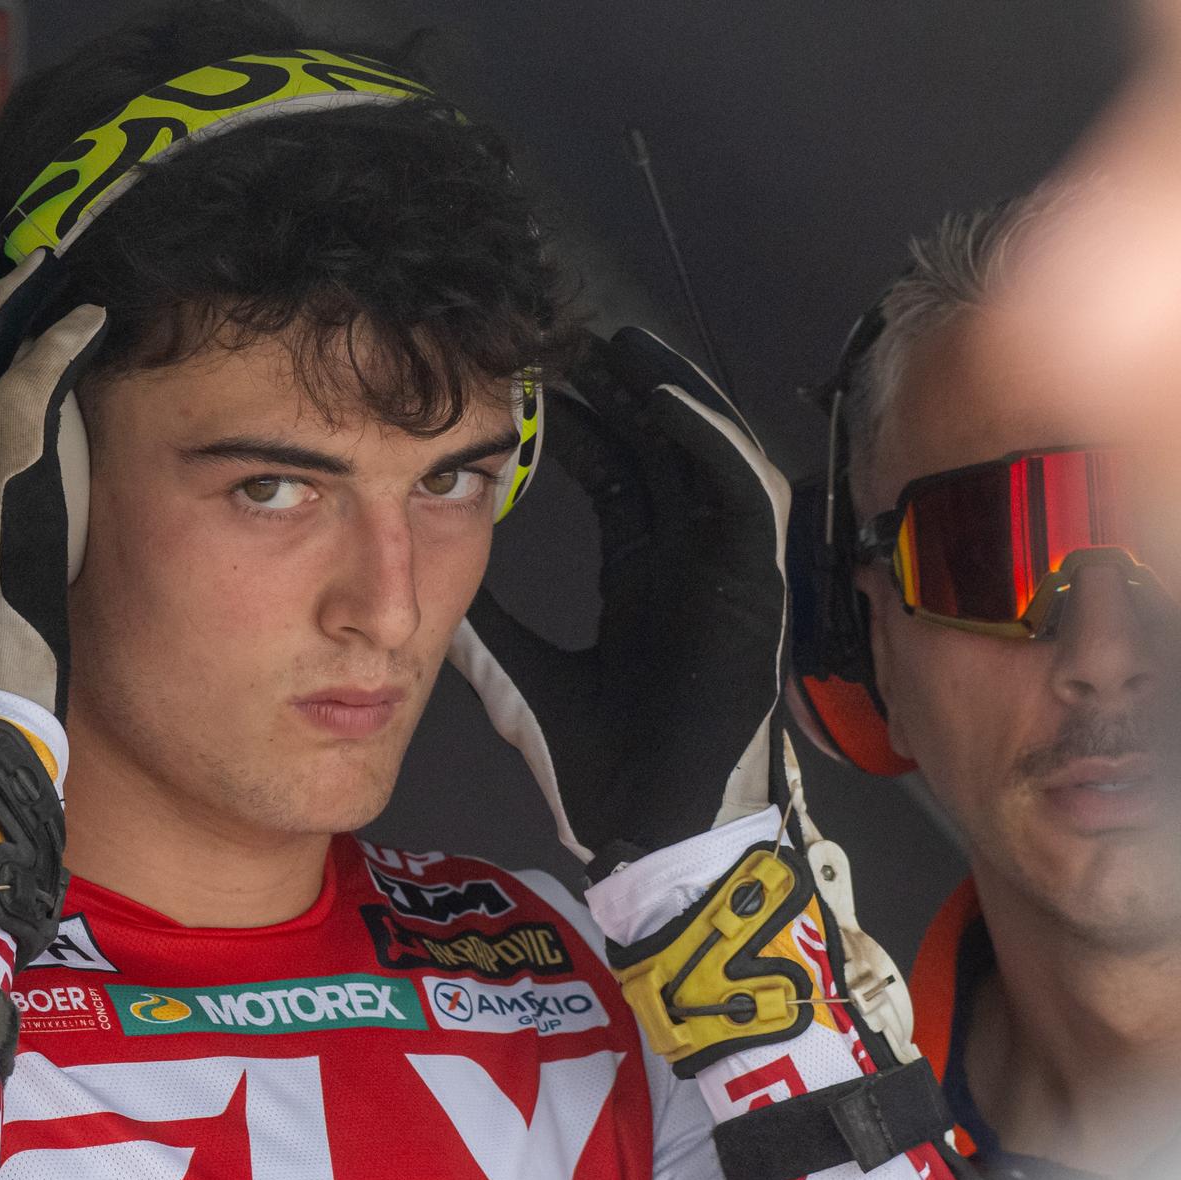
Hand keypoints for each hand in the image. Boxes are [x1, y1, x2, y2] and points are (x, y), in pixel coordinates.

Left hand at [456, 327, 788, 868]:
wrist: (653, 834)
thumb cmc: (605, 774)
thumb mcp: (524, 680)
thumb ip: (488, 634)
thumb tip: (425, 595)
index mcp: (645, 584)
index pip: (618, 481)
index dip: (581, 431)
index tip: (531, 390)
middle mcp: (689, 567)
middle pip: (661, 454)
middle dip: (622, 395)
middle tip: (571, 343)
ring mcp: (727, 573)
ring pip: (706, 457)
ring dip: (668, 398)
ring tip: (621, 346)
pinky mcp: (755, 586)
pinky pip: (742, 492)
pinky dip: (708, 440)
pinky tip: (663, 397)